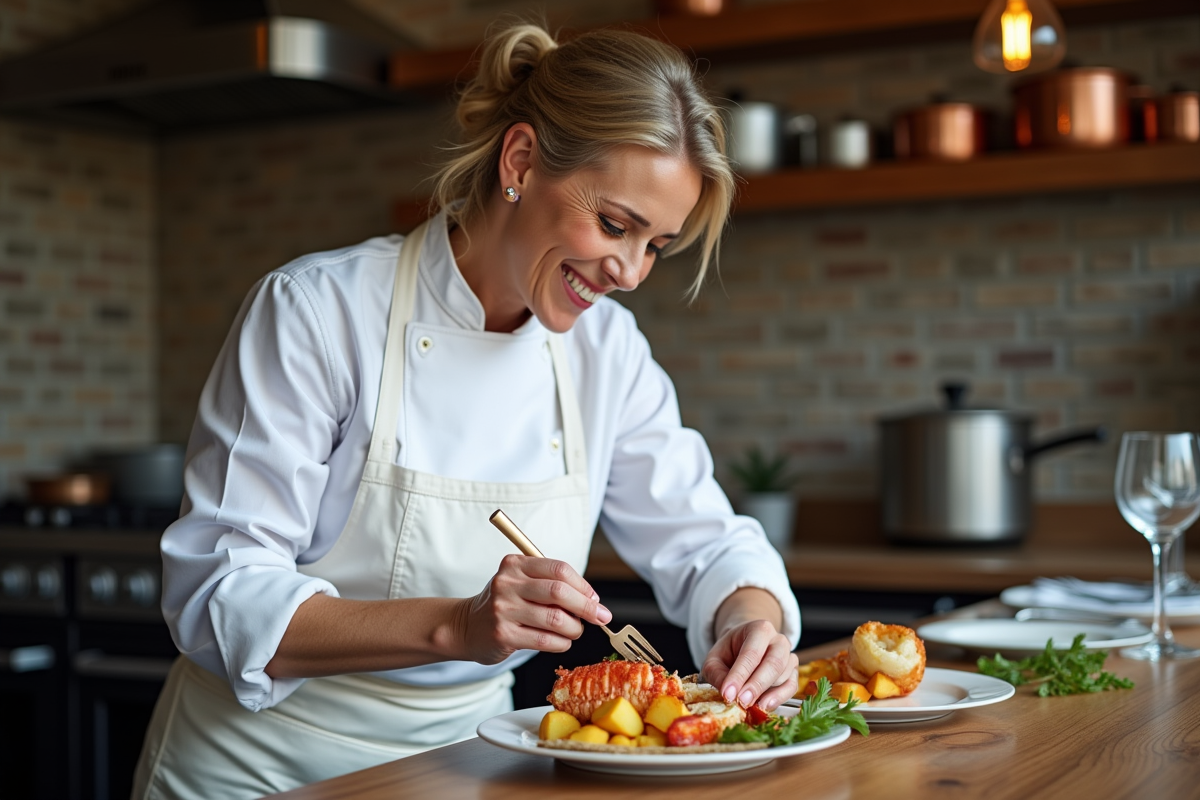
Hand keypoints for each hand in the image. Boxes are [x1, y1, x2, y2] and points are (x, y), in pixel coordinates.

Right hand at [457, 554, 612, 664]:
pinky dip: (561, 642)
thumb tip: (592, 600)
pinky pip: (544, 640)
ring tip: (575, 631)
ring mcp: (503, 609)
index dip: (583, 586)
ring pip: (555, 619)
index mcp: (515, 565)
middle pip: (559, 591)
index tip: (595, 599)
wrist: (466, 627)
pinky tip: (562, 641)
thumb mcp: (521, 584)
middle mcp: (507, 583)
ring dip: (574, 628)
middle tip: (600, 617)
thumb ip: (551, 586)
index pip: (559, 569)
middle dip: (586, 606)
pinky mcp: (503, 634)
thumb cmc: (503, 604)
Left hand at [702, 619, 798, 711]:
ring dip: (766, 693)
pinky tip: (764, 706)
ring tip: (749, 705)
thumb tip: (728, 693)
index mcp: (759, 629)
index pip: (751, 652)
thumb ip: (716, 673)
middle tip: (742, 701)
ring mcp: (788, 655)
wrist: (743, 647)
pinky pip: (791, 686)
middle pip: (773, 663)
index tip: (729, 694)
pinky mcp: (793, 672)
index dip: (740, 675)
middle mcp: (778, 640)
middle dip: (756, 685)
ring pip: (783, 676)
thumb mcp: (714, 658)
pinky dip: (780, 698)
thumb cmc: (729, 652)